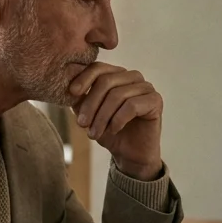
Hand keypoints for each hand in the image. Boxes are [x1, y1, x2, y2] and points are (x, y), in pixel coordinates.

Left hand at [68, 63, 162, 180]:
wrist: (130, 155)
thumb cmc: (110, 132)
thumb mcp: (89, 114)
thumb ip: (79, 98)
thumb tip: (66, 82)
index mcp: (117, 75)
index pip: (98, 67)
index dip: (84, 78)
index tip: (72, 93)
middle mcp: (132, 77)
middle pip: (106, 81)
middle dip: (91, 104)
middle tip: (81, 124)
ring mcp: (146, 87)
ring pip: (117, 95)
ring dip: (102, 117)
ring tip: (94, 134)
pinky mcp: (155, 100)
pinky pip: (131, 105)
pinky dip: (118, 120)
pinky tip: (113, 130)